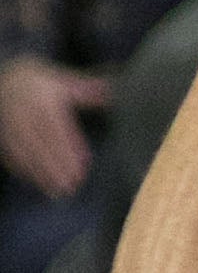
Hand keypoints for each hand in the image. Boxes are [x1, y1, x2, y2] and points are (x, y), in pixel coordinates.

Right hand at [0, 54, 106, 197]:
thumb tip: (111, 92)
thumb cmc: (40, 84)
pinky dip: (25, 172)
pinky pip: (12, 156)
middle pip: (42, 145)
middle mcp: (25, 115)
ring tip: (59, 191)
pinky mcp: (2, 137)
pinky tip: (39, 185)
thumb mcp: (63, 81)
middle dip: (57, 167)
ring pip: (26, 154)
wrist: (3, 80)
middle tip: (73, 186)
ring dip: (42, 175)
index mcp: (43, 102)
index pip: (58, 129)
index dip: (70, 149)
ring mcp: (11, 127)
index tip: (84, 167)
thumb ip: (86, 90)